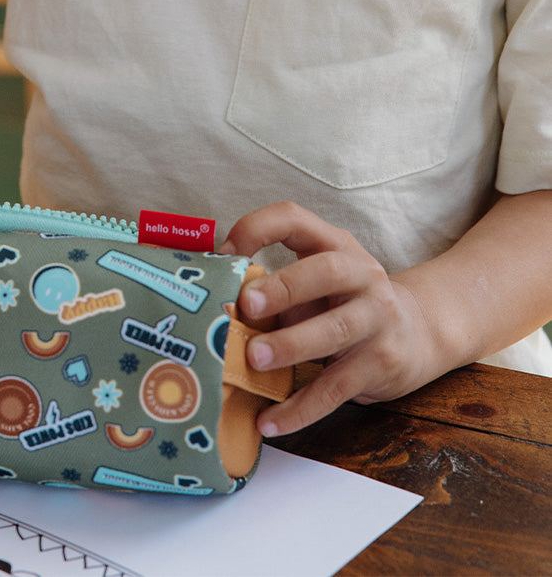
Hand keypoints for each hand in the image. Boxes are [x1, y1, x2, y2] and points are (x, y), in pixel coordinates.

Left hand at [219, 201, 436, 436]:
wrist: (418, 332)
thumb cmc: (345, 301)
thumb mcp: (317, 281)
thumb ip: (278, 287)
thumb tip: (219, 306)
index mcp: (336, 244)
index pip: (296, 218)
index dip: (258, 228)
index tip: (226, 253)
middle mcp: (363, 275)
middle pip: (327, 271)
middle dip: (284, 288)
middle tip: (246, 305)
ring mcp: (378, 319)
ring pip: (334, 331)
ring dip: (291, 346)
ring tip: (254, 360)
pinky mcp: (381, 363)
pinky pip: (337, 388)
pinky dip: (302, 408)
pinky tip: (270, 420)